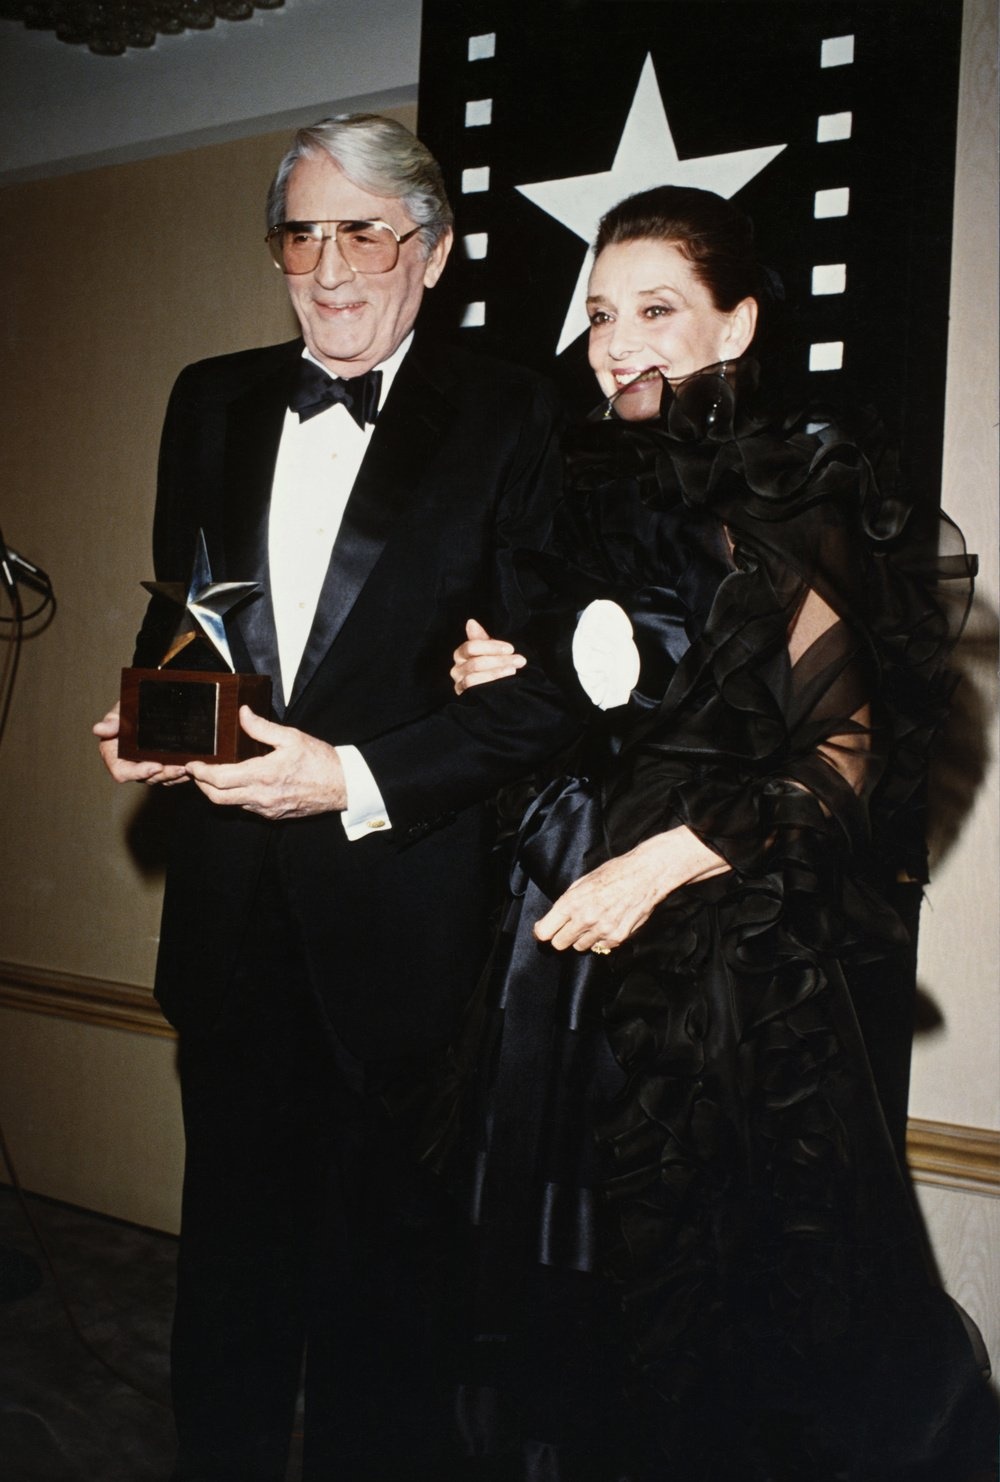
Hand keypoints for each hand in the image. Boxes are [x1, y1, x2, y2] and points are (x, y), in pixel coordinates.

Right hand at [93, 701, 188, 785]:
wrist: (144, 706)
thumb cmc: (127, 710)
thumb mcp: (118, 713)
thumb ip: (111, 722)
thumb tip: (98, 729)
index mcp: (114, 756)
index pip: (122, 773)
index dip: (138, 773)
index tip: (155, 767)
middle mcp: (130, 765)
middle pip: (146, 778)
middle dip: (163, 775)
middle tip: (179, 768)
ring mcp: (146, 766)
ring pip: (161, 778)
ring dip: (174, 775)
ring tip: (187, 767)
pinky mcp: (160, 765)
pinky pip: (170, 775)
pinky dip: (180, 774)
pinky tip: (191, 767)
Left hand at [184, 706, 346, 818]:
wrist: (342, 786)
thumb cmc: (319, 761)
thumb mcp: (291, 737)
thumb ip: (262, 727)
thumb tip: (242, 713)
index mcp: (262, 775)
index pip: (218, 779)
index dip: (200, 772)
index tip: (192, 764)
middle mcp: (260, 796)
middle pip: (217, 797)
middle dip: (201, 785)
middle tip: (197, 772)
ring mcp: (266, 809)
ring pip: (231, 804)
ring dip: (218, 792)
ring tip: (214, 776)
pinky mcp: (273, 815)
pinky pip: (247, 808)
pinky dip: (236, 797)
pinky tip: (239, 784)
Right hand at [451, 617, 524, 695]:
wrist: (498, 693)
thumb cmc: (493, 667)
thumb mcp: (490, 652)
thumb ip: (481, 639)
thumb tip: (471, 622)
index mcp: (461, 654)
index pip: (471, 647)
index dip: (491, 647)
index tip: (511, 649)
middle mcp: (456, 669)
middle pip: (475, 663)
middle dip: (499, 660)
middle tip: (519, 660)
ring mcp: (459, 684)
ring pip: (473, 677)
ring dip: (496, 672)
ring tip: (513, 670)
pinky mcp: (464, 697)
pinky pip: (473, 689)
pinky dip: (489, 683)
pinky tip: (504, 682)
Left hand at [534, 827, 729, 952]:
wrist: (646, 874)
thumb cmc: (614, 872)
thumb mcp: (583, 881)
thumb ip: (567, 901)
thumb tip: (553, 918)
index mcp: (572, 902)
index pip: (544, 932)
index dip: (543, 931)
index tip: (546, 929)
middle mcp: (585, 919)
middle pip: (559, 944)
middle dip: (562, 936)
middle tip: (570, 927)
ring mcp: (602, 930)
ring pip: (580, 947)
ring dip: (582, 938)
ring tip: (594, 921)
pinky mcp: (618, 938)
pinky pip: (600, 947)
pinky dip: (601, 940)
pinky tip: (608, 923)